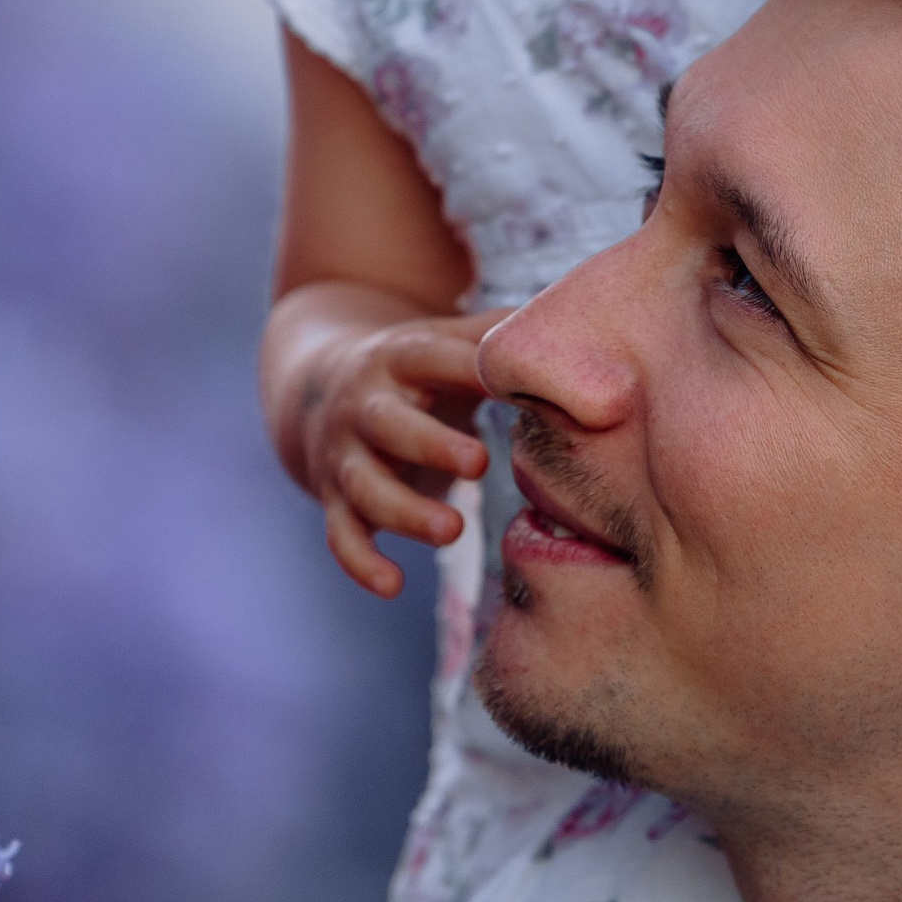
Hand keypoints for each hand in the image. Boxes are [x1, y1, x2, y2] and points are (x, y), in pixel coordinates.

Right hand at [298, 312, 498, 597]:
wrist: (318, 389)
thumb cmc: (416, 370)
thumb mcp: (445, 341)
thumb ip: (498, 334)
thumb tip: (583, 314)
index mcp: (400, 358)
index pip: (432, 358)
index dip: (467, 369)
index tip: (510, 387)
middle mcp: (364, 405)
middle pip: (388, 424)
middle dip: (430, 443)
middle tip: (480, 464)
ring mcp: (344, 455)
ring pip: (364, 487)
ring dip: (404, 511)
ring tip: (453, 531)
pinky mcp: (334, 499)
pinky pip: (340, 535)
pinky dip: (360, 563)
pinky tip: (393, 586)